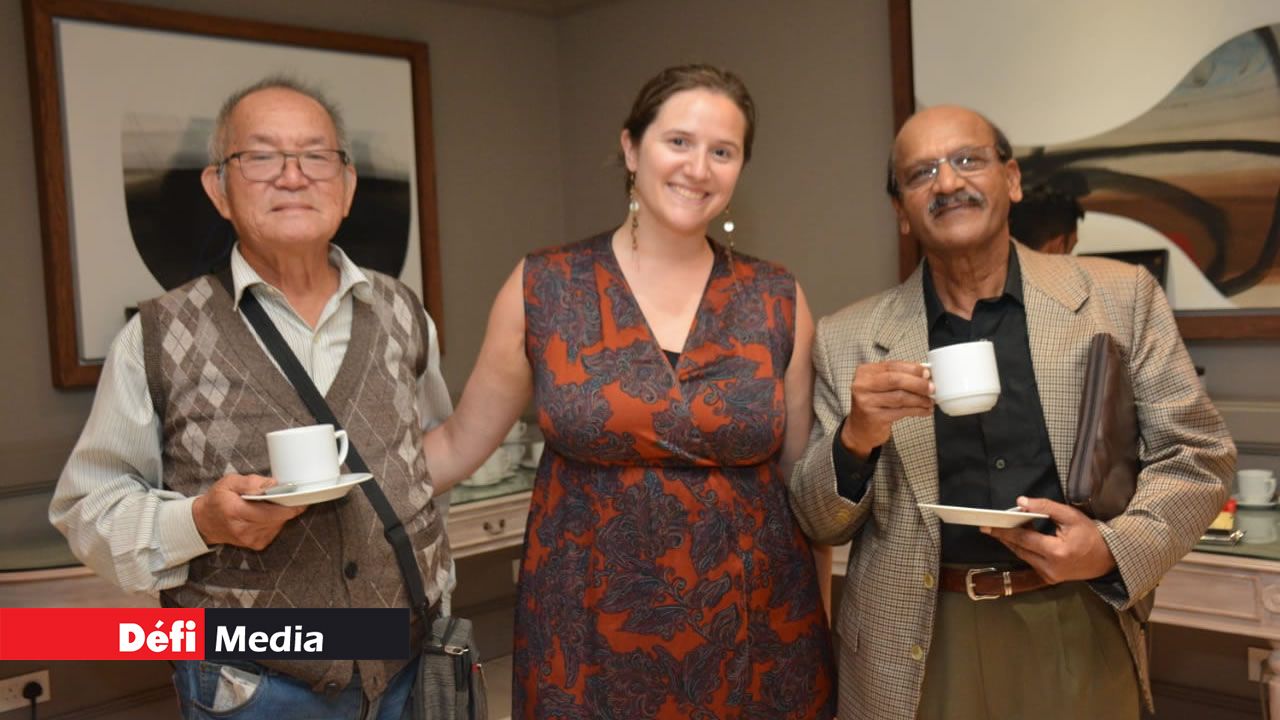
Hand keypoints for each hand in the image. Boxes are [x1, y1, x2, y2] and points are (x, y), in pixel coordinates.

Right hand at [193, 474, 305, 549]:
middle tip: (284, 494)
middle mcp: (245, 530)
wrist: (205, 522)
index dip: (290, 505)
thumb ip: (251, 482)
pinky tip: (264, 514)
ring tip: (268, 504)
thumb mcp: (229, 482)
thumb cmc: (218, 500)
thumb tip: (273, 484)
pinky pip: (275, 530)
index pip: (272, 512)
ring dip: (279, 513)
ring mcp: (251, 539)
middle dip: (285, 505)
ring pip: (279, 524)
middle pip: (279, 518)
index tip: (299, 496)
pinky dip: (274, 521)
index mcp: (237, 512)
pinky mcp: (257, 544)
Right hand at [840, 361, 933, 458]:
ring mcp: (867, 401)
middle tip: (932, 388)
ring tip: (929, 401)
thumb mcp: (880, 386)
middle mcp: (862, 385)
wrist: (859, 428)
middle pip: (895, 380)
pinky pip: (901, 412)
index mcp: (865, 372)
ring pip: (900, 397)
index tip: (927, 373)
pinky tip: (924, 410)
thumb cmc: (873, 404)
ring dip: (919, 399)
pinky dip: (916, 411)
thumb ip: (897, 377)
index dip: (912, 369)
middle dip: (918, 383)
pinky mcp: (874, 417)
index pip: (892, 366)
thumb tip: (924, 374)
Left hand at [983, 496, 1116, 583]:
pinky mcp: (1049, 579)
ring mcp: (1049, 576)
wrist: (1108, 559)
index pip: (1024, 539)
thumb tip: (1021, 502)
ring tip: (1000, 528)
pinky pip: (1030, 561)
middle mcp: (1050, 568)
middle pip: (1019, 549)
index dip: (1004, 531)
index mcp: (1056, 552)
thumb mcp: (1071, 516)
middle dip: (1003, 536)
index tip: (987, 525)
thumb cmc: (1090, 535)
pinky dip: (1023, 549)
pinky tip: (1018, 538)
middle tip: (987, 526)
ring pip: (1023, 556)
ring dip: (1013, 542)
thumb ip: (1046, 507)